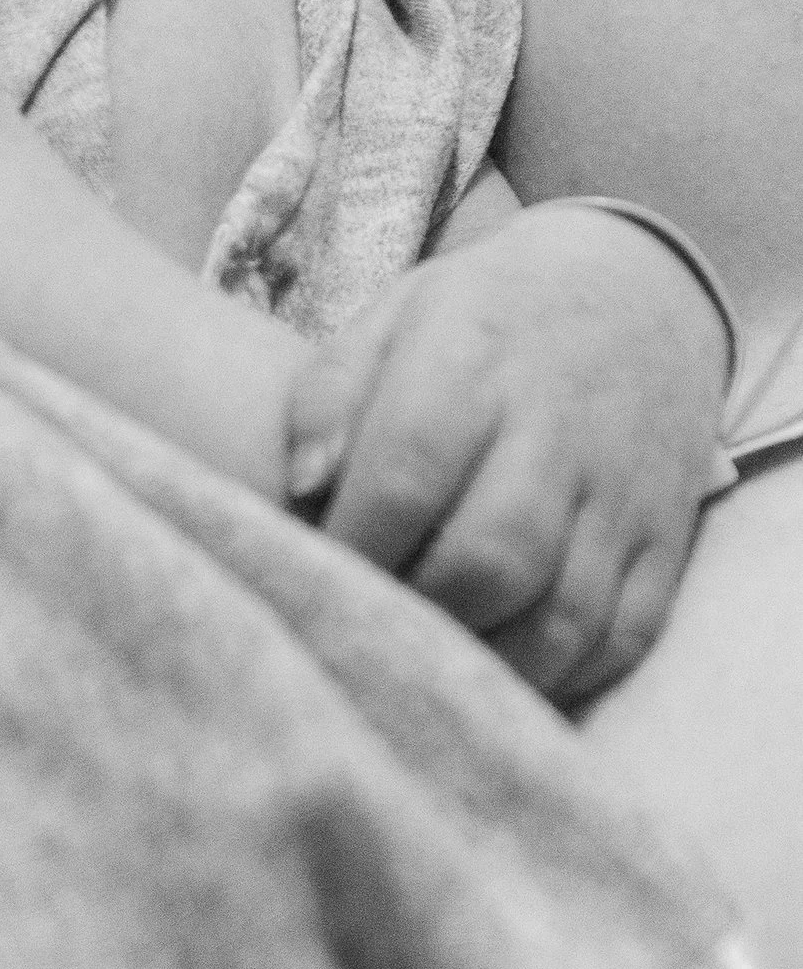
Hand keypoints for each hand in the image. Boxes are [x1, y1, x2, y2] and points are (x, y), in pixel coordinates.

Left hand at [285, 201, 731, 706]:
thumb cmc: (481, 325)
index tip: (314, 577)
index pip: (405, 474)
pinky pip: (620, 639)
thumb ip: (327, 399)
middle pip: (489, 561)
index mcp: (473, 361)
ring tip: (428, 665)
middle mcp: (560, 429)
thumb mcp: (391, 320)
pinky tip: (502, 670)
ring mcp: (624, 492)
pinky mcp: (667, 541)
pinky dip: (558, 676)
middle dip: (416, 615)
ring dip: (483, 664)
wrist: (637, 292)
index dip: (352, 545)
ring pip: (560, 618)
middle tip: (371, 632)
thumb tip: (301, 492)